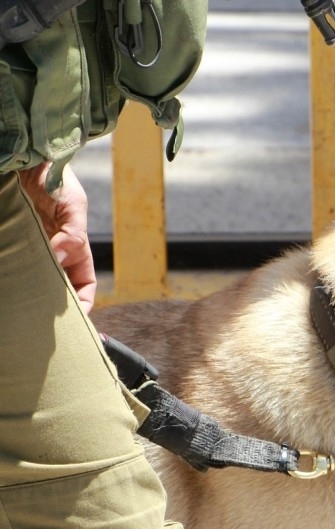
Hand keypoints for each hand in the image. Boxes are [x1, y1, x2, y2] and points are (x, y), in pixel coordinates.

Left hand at [18, 162, 96, 312]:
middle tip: (43, 321)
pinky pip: (12, 264)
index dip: (85, 304)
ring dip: (30, 294)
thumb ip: (72, 232)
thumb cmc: (56, 179)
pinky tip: (8, 285)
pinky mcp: (11, 242)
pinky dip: (11, 276)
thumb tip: (60, 257)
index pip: (84, 285)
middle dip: (54, 308)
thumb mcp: (73, 204)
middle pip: (57, 290)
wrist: (26, 159)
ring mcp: (30, 250)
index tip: (79, 319)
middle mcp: (53, 255)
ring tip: (24, 307)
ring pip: (33, 281)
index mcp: (75, 250)